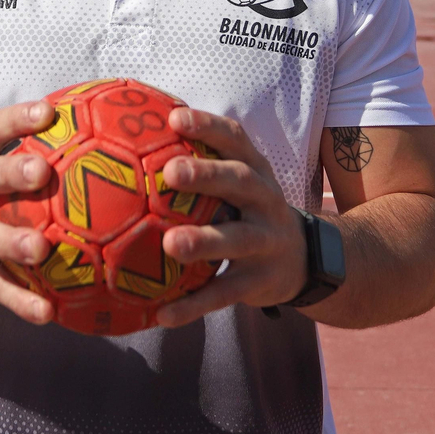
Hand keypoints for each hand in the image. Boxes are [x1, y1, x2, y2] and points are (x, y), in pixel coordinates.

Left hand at [155, 107, 306, 327]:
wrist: (305, 260)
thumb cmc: (248, 211)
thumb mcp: (238, 183)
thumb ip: (199, 164)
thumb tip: (129, 141)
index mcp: (254, 170)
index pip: (234, 140)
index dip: (207, 127)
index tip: (174, 118)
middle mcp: (265, 200)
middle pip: (240, 182)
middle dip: (207, 175)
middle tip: (170, 172)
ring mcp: (267, 241)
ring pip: (237, 239)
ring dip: (204, 241)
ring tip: (170, 245)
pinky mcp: (260, 281)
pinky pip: (226, 293)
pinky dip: (195, 305)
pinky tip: (162, 314)